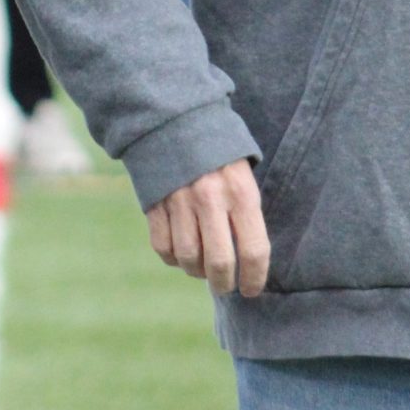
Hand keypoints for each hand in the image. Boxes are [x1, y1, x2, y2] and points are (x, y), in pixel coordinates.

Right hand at [144, 159, 269, 295]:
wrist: (176, 119)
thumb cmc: (219, 153)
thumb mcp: (244, 174)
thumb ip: (246, 212)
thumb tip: (248, 259)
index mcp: (241, 192)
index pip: (254, 251)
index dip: (255, 279)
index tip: (252, 289)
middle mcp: (210, 199)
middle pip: (219, 263)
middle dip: (224, 284)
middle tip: (226, 286)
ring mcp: (179, 201)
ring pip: (188, 259)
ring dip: (196, 272)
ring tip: (203, 269)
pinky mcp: (154, 203)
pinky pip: (163, 248)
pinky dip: (172, 258)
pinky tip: (181, 253)